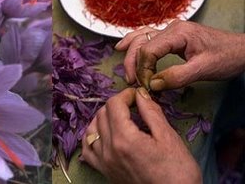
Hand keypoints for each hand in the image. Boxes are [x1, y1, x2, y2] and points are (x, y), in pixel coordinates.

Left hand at [81, 88, 201, 183]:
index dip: (125, 95)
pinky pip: (87, 149)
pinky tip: (104, 134)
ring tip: (120, 117)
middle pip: (102, 114)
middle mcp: (109, 149)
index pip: (114, 104)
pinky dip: (92, 137)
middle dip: (116, 104)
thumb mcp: (168, 137)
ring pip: (92, 129)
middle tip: (133, 105)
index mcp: (124, 139)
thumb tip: (140, 93)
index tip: (137, 95)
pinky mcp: (104, 171)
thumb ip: (151, 112)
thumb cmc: (177, 171)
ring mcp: (104, 162)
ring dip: (103, 117)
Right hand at [115, 20, 244, 90]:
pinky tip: (123, 46)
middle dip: (133, 63)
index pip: (148, 50)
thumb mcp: (203, 69)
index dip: (143, 69)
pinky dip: (134, 43)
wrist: (242, 49)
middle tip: (132, 82)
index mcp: (178, 33)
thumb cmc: (226, 57)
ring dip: (131, 53)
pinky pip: (147, 36)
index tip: (146, 86)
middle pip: (140, 43)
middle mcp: (171, 28)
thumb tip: (153, 84)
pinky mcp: (172, 36)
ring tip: (125, 69)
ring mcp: (171, 30)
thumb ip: (177, 77)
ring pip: (141, 37)